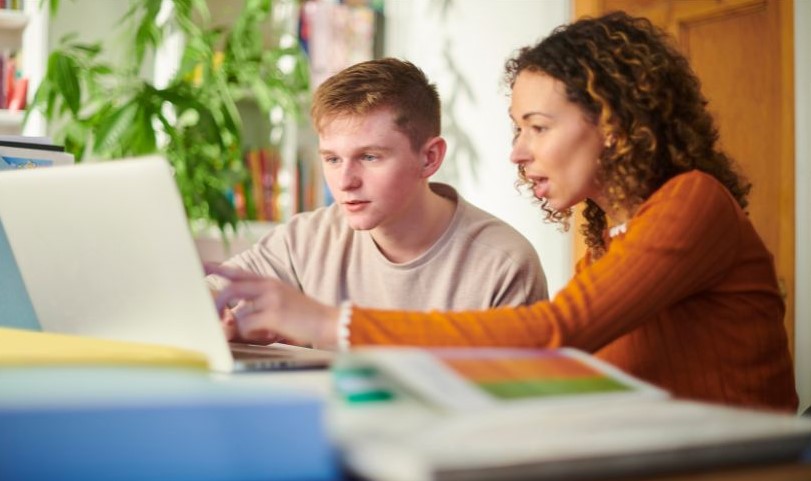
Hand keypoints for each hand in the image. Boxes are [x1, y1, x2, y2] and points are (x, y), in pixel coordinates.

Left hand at [204, 264, 340, 348]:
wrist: (329, 322)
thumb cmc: (304, 318)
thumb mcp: (280, 304)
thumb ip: (257, 307)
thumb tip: (232, 318)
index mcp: (269, 282)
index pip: (237, 272)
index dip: (217, 268)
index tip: (200, 265)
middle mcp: (268, 286)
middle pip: (231, 289)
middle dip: (216, 304)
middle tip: (210, 316)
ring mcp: (271, 299)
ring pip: (238, 312)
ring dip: (242, 328)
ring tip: (260, 333)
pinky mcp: (273, 314)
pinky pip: (248, 325)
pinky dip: (253, 335)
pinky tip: (270, 335)